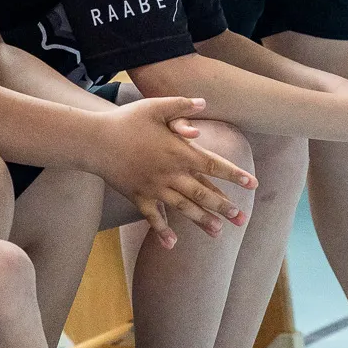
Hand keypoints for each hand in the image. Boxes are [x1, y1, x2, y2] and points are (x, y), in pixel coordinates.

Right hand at [92, 97, 255, 247]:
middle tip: (242, 220)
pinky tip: (172, 245)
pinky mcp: (139, 197)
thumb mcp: (155, 106)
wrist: (96, 141)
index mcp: (180, 152)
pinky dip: (163, 232)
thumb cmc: (127, 120)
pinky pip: (154, 218)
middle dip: (225, 207)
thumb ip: (181, 105)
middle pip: (204, 193)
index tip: (252, 184)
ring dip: (202, 221)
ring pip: (184, 208)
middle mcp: (171, 174)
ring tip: (218, 232)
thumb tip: (204, 103)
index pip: (214, 165)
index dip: (234, 175)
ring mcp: (155, 188)